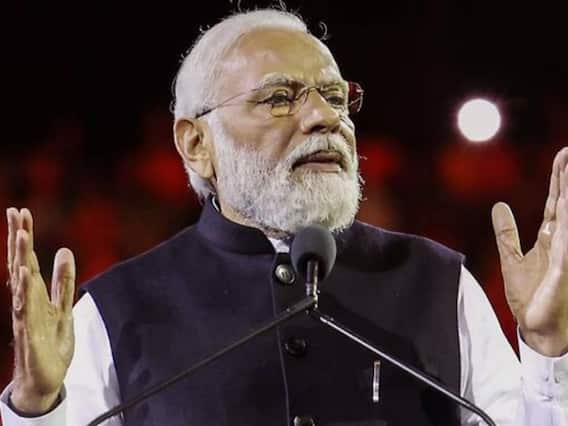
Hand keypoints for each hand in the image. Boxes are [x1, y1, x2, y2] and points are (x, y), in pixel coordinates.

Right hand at [6, 208, 75, 413]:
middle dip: (19, 239)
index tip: (21, 211)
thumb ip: (63, 280)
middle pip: (20, 265)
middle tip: (16, 213)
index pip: (27, 259)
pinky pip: (26, 310)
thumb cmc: (50, 342)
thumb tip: (64, 250)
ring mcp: (25, 317)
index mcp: (34, 294)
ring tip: (20, 236)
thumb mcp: (63, 306)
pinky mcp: (30, 334)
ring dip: (20, 259)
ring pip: (21, 283)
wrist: (45, 380)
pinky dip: (25, 292)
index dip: (24, 236)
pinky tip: (24, 275)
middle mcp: (25, 302)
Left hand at [492, 148, 567, 356]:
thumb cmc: (529, 298)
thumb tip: (499, 206)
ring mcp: (565, 254)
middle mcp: (562, 243)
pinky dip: (564, 220)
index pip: (556, 203)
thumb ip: (506, 233)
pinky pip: (565, 240)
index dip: (559, 180)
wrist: (536, 329)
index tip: (563, 156)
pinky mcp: (563, 268)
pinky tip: (563, 203)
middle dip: (567, 178)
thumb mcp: (511, 260)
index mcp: (551, 239)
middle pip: (565, 203)